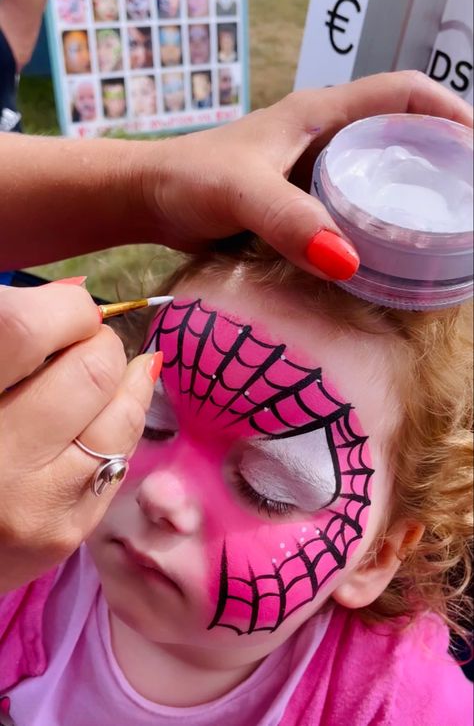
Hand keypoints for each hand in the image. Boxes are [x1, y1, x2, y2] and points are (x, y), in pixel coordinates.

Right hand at [0, 281, 158, 591]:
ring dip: (126, 384)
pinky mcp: (66, 534)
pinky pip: (122, 457)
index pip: (25, 330)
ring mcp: (33, 503)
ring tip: (107, 377)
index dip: (67, 311)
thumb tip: (79, 293)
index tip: (71, 313)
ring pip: (122, 417)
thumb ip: (10, 330)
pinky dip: (120, 427)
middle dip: (102, 345)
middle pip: (90, 370)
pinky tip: (100, 420)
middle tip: (87, 346)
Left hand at [141, 71, 472, 278]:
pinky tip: (380, 254)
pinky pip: (348, 206)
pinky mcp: (297, 203)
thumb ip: (288, 220)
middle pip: (398, 133)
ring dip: (405, 194)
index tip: (473, 148)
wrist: (148, 200)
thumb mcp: (239, 191)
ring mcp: (309, 172)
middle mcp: (321, 138)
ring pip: (374, 173)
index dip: (448, 110)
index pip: (402, 93)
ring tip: (434, 229)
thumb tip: (349, 261)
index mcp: (319, 114)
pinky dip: (371, 224)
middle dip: (436, 157)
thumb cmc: (188, 180)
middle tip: (458, 201)